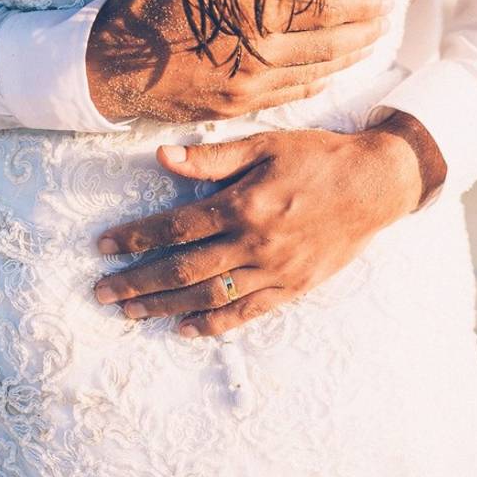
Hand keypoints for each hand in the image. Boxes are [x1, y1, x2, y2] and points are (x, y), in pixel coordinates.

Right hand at [86, 0, 392, 121]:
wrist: (107, 68)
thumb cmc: (143, 8)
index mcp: (249, 13)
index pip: (322, 9)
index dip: (358, 5)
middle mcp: (257, 54)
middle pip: (328, 46)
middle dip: (364, 33)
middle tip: (387, 23)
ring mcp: (248, 87)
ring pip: (313, 75)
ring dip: (347, 61)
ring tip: (370, 47)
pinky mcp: (235, 109)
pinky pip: (287, 97)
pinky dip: (315, 85)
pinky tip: (329, 77)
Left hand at [94, 112, 445, 336]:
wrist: (375, 184)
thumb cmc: (317, 158)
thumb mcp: (264, 146)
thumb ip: (211, 158)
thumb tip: (161, 157)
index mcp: (243, 204)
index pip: (174, 228)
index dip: (134, 239)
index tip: (103, 248)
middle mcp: (254, 243)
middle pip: (182, 270)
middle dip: (137, 282)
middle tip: (102, 294)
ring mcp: (274, 270)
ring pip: (208, 297)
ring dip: (164, 307)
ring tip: (130, 313)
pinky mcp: (293, 287)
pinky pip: (247, 314)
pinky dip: (214, 325)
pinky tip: (185, 330)